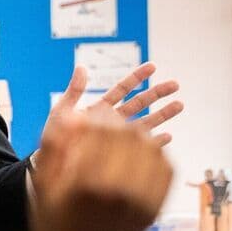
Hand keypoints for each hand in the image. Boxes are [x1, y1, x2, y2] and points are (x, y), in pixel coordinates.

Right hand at [32, 109, 171, 230]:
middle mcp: (119, 194)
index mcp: (87, 186)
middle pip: (131, 137)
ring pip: (152, 150)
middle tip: (109, 120)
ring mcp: (141, 203)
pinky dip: (156, 153)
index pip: (104, 132)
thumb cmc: (53, 225)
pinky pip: (165, 169)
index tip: (92, 112)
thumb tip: (73, 113)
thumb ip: (54, 148)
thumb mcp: (43, 187)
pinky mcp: (154, 210)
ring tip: (124, 133)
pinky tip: (141, 151)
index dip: (100, 116)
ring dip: (140, 135)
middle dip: (120, 123)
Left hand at [48, 63, 182, 146]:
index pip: (122, 89)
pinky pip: (140, 149)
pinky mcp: (119, 154)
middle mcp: (112, 121)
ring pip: (144, 123)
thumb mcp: (61, 112)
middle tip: (175, 85)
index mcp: (100, 108)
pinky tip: (167, 137)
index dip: (137, 78)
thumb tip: (81, 67)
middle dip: (157, 93)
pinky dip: (154, 143)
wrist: (52, 164)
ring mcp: (117, 138)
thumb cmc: (54, 138)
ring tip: (180, 105)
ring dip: (162, 114)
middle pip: (139, 103)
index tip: (152, 66)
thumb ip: (74, 91)